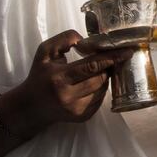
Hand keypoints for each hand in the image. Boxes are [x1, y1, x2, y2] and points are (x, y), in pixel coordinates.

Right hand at [12, 30, 132, 133]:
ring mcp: (76, 109)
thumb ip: (64, 39)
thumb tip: (85, 40)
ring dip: (104, 77)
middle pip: (101, 78)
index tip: (127, 51)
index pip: (92, 66)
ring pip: (103, 88)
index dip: (111, 58)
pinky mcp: (82, 117)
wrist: (30, 107)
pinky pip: (101, 99)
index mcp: (59, 78)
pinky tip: (90, 83)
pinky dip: (100, 88)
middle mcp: (68, 96)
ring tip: (95, 71)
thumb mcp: (45, 52)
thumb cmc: (39, 75)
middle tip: (109, 58)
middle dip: (108, 66)